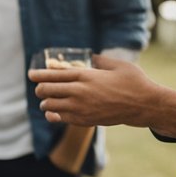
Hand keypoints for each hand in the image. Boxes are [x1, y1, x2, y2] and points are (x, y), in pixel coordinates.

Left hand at [30, 54, 158, 126]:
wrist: (144, 106)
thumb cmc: (134, 82)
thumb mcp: (118, 65)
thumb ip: (101, 60)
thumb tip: (91, 56)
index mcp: (86, 75)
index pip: (53, 75)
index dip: (39, 75)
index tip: (31, 75)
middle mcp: (79, 91)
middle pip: (46, 90)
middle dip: (40, 89)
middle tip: (40, 88)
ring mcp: (80, 108)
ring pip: (50, 106)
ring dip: (46, 103)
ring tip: (49, 101)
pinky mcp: (84, 120)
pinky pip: (60, 118)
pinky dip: (53, 114)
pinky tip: (54, 112)